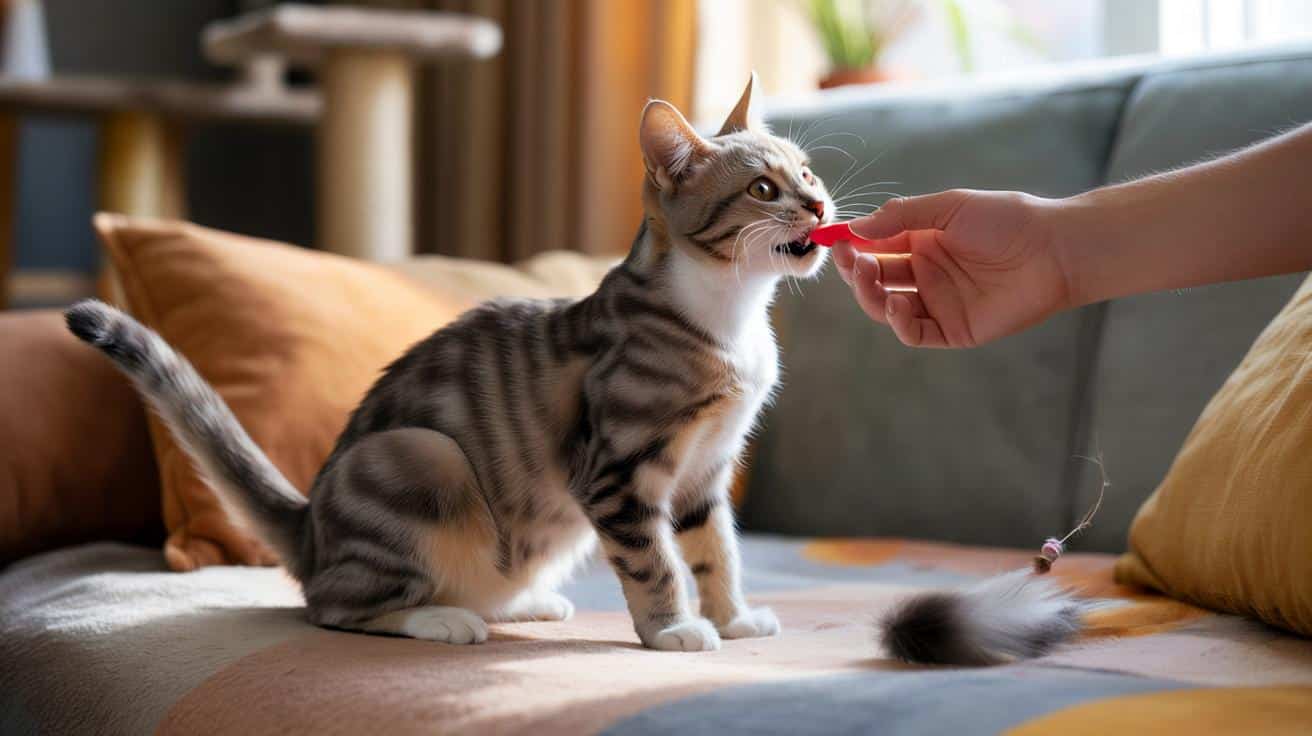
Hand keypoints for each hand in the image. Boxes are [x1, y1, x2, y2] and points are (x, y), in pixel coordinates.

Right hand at [831, 190, 1070, 347]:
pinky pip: (914, 331)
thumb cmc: (1007, 220)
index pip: (874, 247)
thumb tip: (855, 228)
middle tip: (853, 259)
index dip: (853, 245)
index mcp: (922, 242)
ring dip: (870, 295)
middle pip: (875, 279)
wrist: (1056, 250)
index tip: (835, 239)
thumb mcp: (948, 208)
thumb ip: (901, 217)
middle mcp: (926, 273)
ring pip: (887, 307)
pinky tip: (897, 302)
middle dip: (857, 270)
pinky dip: (898, 322)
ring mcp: (938, 302)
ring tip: (871, 278)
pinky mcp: (953, 329)